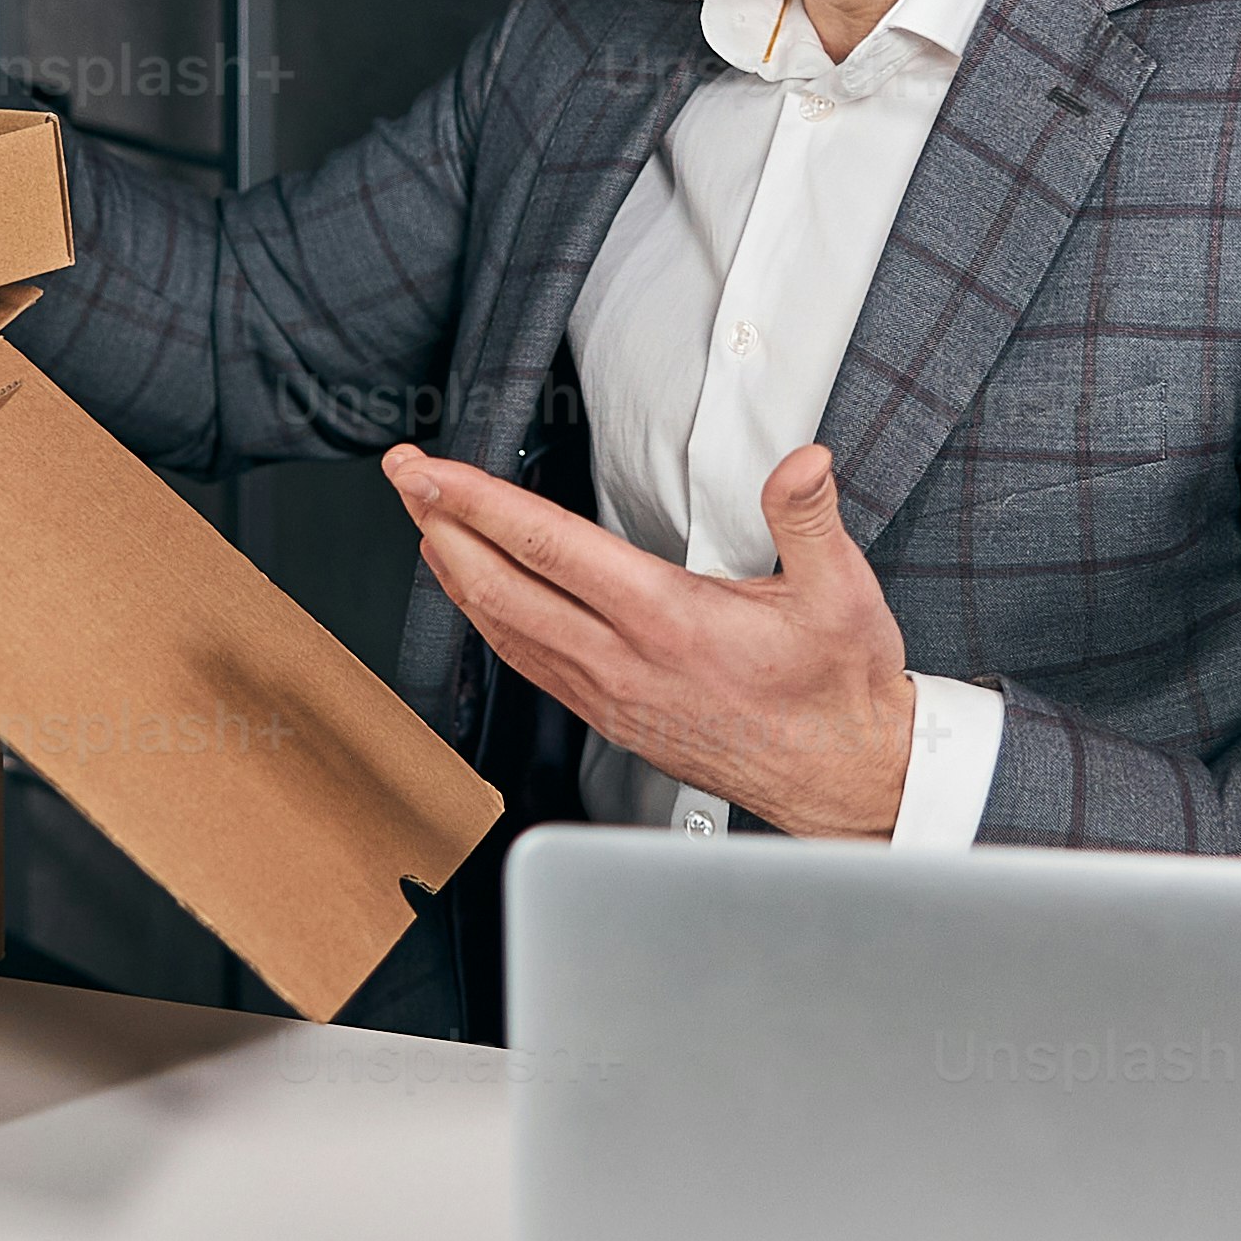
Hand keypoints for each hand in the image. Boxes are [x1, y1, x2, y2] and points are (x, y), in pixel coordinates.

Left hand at [382, 438, 918, 840]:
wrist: (841, 777)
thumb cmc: (837, 689)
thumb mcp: (841, 593)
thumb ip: (809, 520)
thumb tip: (799, 463)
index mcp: (668, 620)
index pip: (547, 546)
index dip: (476, 501)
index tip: (428, 468)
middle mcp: (623, 661)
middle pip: (499, 585)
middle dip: (438, 523)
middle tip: (400, 475)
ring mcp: (607, 695)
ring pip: (502, 627)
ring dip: (452, 569)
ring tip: (422, 520)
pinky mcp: (608, 717)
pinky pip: (524, 661)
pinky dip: (485, 618)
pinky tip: (475, 596)